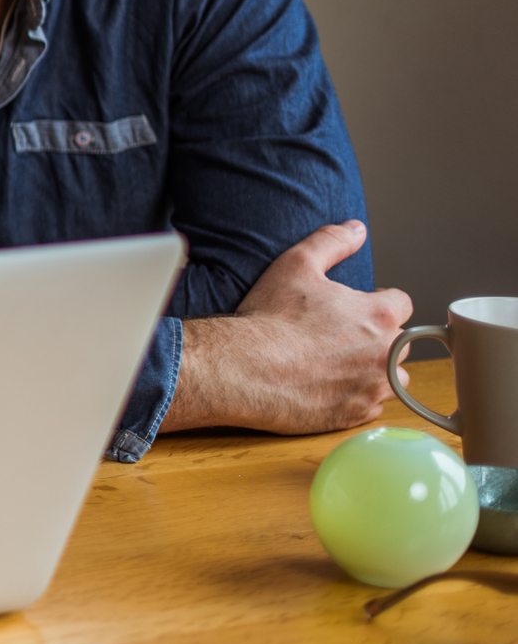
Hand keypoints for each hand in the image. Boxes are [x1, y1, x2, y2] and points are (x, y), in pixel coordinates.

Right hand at [161, 221, 412, 435]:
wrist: (244, 368)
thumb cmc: (270, 318)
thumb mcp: (295, 264)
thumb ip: (331, 241)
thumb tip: (356, 229)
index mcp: (381, 314)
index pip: (400, 303)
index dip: (374, 303)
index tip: (351, 310)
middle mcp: (388, 353)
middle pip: (399, 342)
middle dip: (375, 338)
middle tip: (336, 337)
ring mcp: (375, 388)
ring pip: (392, 378)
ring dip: (373, 371)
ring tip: (334, 364)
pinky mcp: (358, 414)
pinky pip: (371, 405)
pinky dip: (355, 396)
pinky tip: (325, 385)